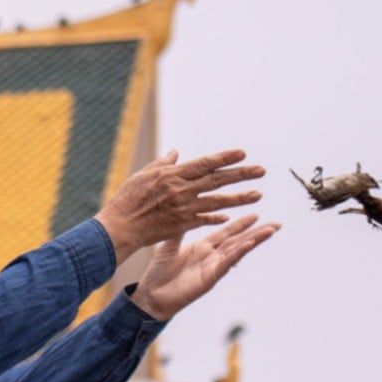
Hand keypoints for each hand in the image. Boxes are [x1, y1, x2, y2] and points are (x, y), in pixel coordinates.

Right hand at [94, 149, 265, 263]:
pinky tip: (231, 216)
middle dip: (241, 175)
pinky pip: (205, 219)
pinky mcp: (182, 225)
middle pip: (217, 180)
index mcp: (172, 174)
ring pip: (217, 201)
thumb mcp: (143, 175)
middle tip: (261, 171)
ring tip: (258, 195)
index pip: (205, 164)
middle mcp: (181, 190)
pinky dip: (218, 216)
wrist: (119, 227)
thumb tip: (176, 153)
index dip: (225, 158)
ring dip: (239, 198)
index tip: (242, 154)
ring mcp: (183, 208)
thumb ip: (163, 164)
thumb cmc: (127, 199)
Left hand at [129, 214, 280, 319]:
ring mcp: (212, 267)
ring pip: (237, 251)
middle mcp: (211, 256)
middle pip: (239, 241)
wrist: (151, 295)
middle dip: (257, 232)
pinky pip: (226, 264)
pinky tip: (249, 245)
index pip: (226, 232)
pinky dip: (237, 254)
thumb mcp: (169, 244)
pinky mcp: (209, 278)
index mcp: (203, 247)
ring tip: (270, 231)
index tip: (256, 213)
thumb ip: (178, 229)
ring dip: (254, 241)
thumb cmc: (158, 272)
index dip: (241, 224)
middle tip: (276, 224)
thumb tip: (182, 207)